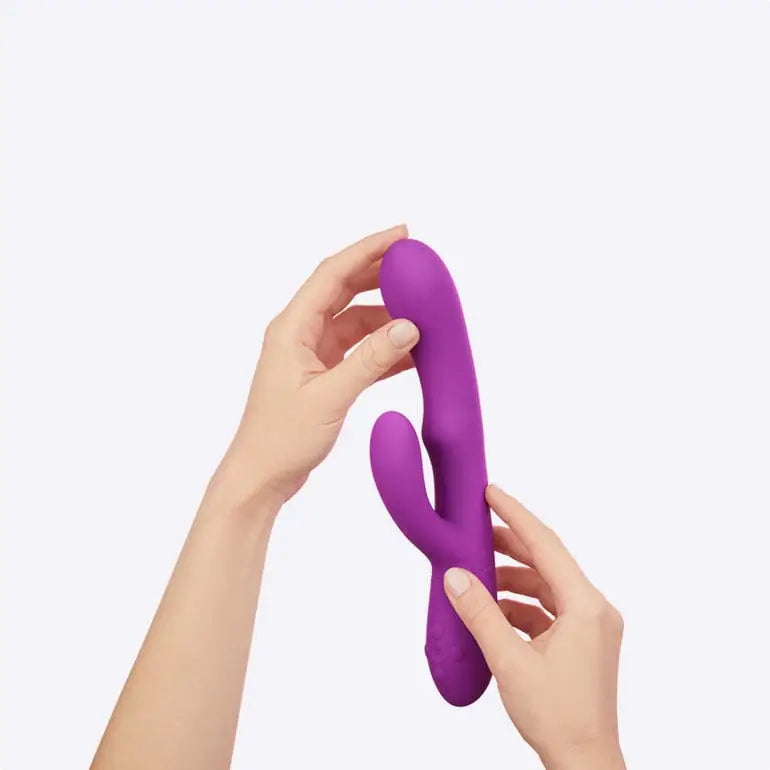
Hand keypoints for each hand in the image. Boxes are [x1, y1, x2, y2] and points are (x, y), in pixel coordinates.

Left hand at [208, 225, 418, 510]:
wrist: (262, 476)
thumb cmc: (281, 438)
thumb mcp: (330, 397)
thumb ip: (370, 361)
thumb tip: (408, 328)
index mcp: (292, 328)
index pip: (333, 274)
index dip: (367, 250)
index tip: (401, 236)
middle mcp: (300, 334)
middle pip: (344, 290)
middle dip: (380, 275)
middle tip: (418, 266)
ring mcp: (312, 354)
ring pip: (355, 321)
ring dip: (387, 317)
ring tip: (422, 314)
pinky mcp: (323, 375)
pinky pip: (359, 350)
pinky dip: (383, 349)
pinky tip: (410, 353)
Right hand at [443, 484, 624, 769]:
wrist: (584, 762)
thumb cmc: (558, 718)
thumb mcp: (510, 662)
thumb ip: (480, 614)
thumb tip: (456, 577)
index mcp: (585, 607)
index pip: (547, 545)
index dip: (515, 515)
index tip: (491, 493)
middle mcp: (594, 610)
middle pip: (548, 561)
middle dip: (511, 544)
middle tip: (477, 529)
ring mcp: (591, 626)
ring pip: (547, 585)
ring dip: (513, 578)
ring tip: (479, 574)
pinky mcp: (583, 642)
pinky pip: (549, 609)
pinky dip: (521, 604)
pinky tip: (494, 610)